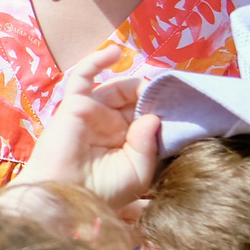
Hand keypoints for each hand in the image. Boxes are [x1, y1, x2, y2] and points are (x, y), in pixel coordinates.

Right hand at [15, 49, 159, 213]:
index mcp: (126, 142)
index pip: (147, 117)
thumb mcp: (138, 172)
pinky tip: (115, 52)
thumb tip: (153, 117)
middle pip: (134, 100)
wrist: (67, 197)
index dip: (162, 109)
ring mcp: (93, 113)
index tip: (181, 105)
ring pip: (115, 87)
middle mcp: (111, 125)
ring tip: (150, 85)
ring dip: (133, 83)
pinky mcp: (75, 104)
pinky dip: (96, 60)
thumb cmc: (103, 190)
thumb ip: (149, 144)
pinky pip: (83, 76)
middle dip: (151, 96)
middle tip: (169, 95)